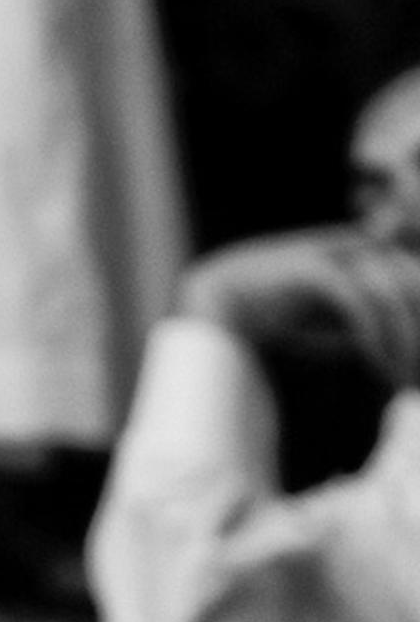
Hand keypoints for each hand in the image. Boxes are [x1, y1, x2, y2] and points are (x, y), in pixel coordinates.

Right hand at [178, 228, 419, 386]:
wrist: (221, 303)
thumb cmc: (283, 314)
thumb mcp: (342, 321)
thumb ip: (376, 324)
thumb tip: (409, 348)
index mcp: (368, 248)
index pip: (416, 279)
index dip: (419, 321)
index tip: (418, 365)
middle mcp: (358, 243)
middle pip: (413, 284)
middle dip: (417, 331)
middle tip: (416, 377)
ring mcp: (335, 250)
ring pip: (393, 297)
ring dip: (406, 342)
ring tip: (402, 378)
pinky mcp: (313, 266)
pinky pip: (361, 304)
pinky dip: (376, 339)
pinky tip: (379, 367)